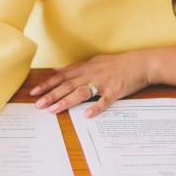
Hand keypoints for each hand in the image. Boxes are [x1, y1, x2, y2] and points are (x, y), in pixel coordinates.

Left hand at [30, 52, 151, 117]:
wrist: (141, 63)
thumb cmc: (118, 63)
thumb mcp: (94, 61)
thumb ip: (75, 67)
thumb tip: (57, 71)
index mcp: (86, 68)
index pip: (62, 77)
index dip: (48, 84)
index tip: (35, 92)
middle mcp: (91, 74)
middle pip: (68, 85)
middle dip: (52, 95)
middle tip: (39, 104)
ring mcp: (103, 83)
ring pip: (81, 92)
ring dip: (67, 101)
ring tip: (54, 109)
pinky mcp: (115, 91)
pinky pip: (104, 100)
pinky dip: (95, 107)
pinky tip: (86, 115)